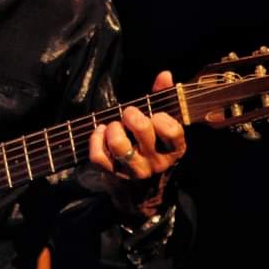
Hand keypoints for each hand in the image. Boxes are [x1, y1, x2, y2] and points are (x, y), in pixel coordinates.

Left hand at [89, 71, 186, 214]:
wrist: (141, 194)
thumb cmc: (150, 148)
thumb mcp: (161, 128)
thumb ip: (162, 99)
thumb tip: (165, 74)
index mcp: (173, 149)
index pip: (172, 130)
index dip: (160, 117)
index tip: (154, 115)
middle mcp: (156, 162)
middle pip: (142, 130)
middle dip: (131, 115)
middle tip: (128, 115)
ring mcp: (134, 171)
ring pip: (119, 144)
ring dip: (112, 128)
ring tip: (112, 126)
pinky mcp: (113, 176)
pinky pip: (98, 156)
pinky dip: (94, 139)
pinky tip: (99, 132)